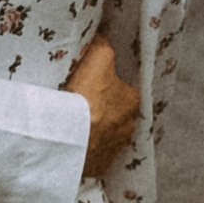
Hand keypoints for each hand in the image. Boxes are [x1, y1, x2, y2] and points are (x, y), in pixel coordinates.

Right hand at [66, 38, 139, 182]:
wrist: (69, 141)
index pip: (124, 85)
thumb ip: (102, 46)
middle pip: (114, 109)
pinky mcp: (98, 165)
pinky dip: (82, 142)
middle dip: (101, 104)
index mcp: (134, 102)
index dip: (109, 79)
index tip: (94, 77)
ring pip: (103, 131)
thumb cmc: (88, 99)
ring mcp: (114, 149)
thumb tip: (100, 37)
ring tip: (70, 117)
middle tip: (79, 96)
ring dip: (91, 125)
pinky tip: (69, 135)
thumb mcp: (99, 59)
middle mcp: (129, 127)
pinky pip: (90, 149)